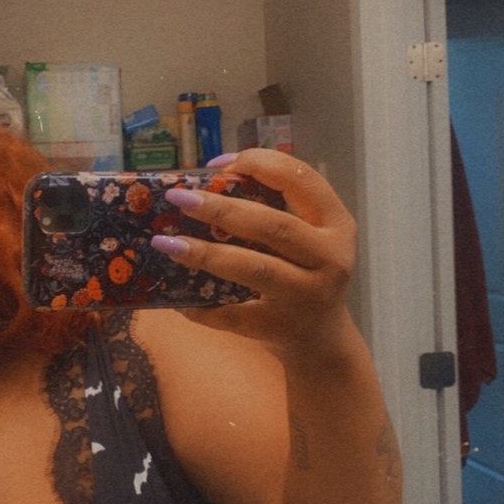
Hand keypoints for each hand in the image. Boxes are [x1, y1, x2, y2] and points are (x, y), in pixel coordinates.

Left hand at [150, 149, 358, 358]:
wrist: (322, 340)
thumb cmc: (303, 274)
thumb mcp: (308, 237)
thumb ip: (275, 208)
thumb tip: (206, 183)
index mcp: (336, 225)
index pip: (302, 179)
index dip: (260, 163)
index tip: (218, 165)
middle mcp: (330, 259)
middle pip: (272, 226)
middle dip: (221, 208)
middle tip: (179, 198)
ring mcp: (307, 297)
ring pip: (254, 268)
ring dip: (205, 254)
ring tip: (166, 242)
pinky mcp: (282, 328)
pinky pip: (234, 314)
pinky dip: (201, 306)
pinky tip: (176, 297)